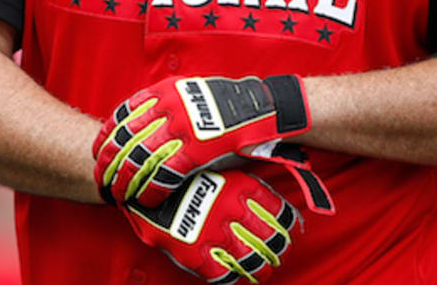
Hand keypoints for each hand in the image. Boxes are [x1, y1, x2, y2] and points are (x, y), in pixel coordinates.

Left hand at [94, 75, 309, 206]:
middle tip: (101, 181)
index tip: (99, 152)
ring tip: (118, 196)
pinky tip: (147, 200)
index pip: (121, 115)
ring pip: (139, 160)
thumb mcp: (191, 94)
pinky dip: (151, 191)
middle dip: (108, 164)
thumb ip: (166, 106)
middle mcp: (168, 107)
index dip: (106, 137)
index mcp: (164, 91)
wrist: (261, 108)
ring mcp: (181, 129)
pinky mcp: (196, 151)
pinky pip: (164, 176)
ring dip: (125, 182)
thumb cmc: (227, 105)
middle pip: (124, 140)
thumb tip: (143, 126)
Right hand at [124, 169, 299, 282]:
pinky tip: (236, 276)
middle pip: (270, 239)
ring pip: (250, 260)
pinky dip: (231, 278)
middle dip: (279, 250)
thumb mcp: (218, 164)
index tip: (292, 229)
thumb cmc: (183, 170)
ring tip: (265, 269)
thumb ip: (241, 175)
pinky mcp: (192, 252)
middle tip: (280, 253)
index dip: (289, 225)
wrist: (144, 180)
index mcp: (239, 186)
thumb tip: (267, 171)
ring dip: (262, 268)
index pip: (278, 212)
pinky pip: (220, 274)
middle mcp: (230, 210)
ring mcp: (211, 232)